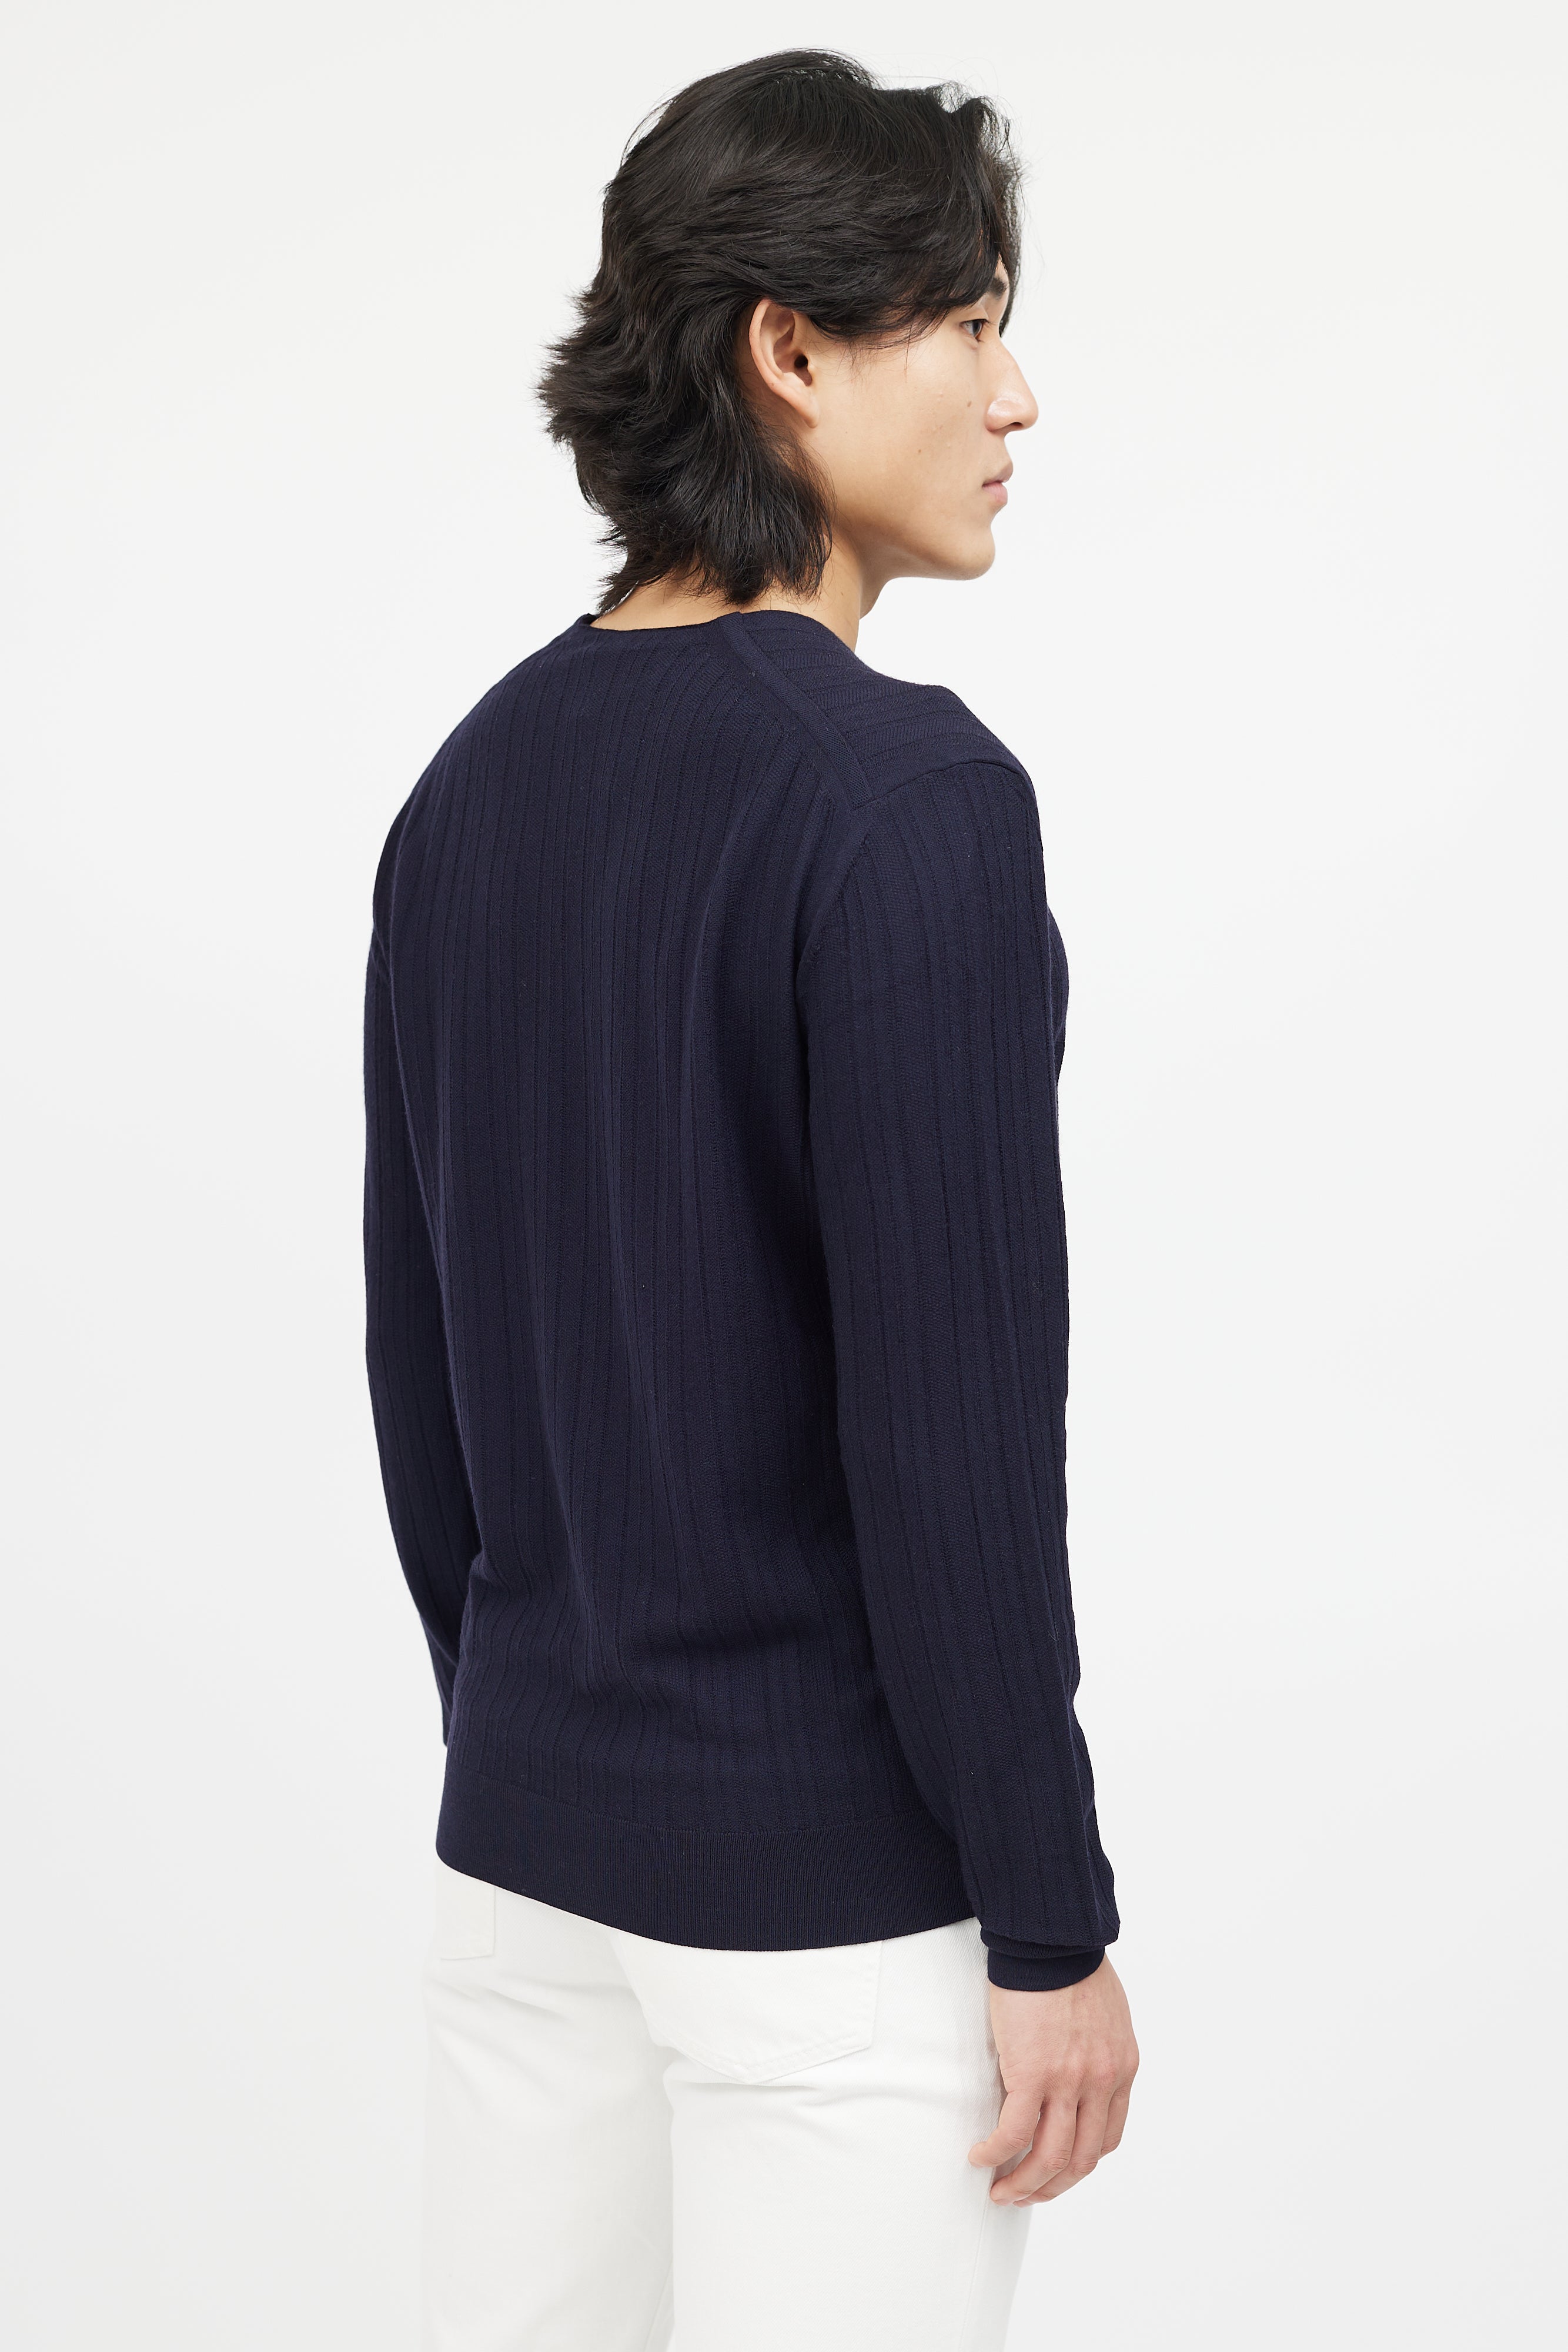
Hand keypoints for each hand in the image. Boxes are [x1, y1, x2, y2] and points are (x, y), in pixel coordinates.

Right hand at [967, 1956, 1138, 2204]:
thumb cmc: (1071, 1965)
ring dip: (1024, 2184)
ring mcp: (1069, 2082)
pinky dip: (996, 2153)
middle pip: (1081, 2160)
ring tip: (1001, 2191)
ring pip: (1050, 2157)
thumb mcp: (1106, 2016)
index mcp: (1121, 2069)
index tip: (1054, 2170)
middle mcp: (1101, 2083)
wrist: (1050, 1939)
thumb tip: (1076, 2075)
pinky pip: (1014, 2132)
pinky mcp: (1032, 2073)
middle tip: (1025, 2195)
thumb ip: (1098, 2051)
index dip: (1078, 2164)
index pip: (1106, 2138)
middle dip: (1051, 2187)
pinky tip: (980, 2157)